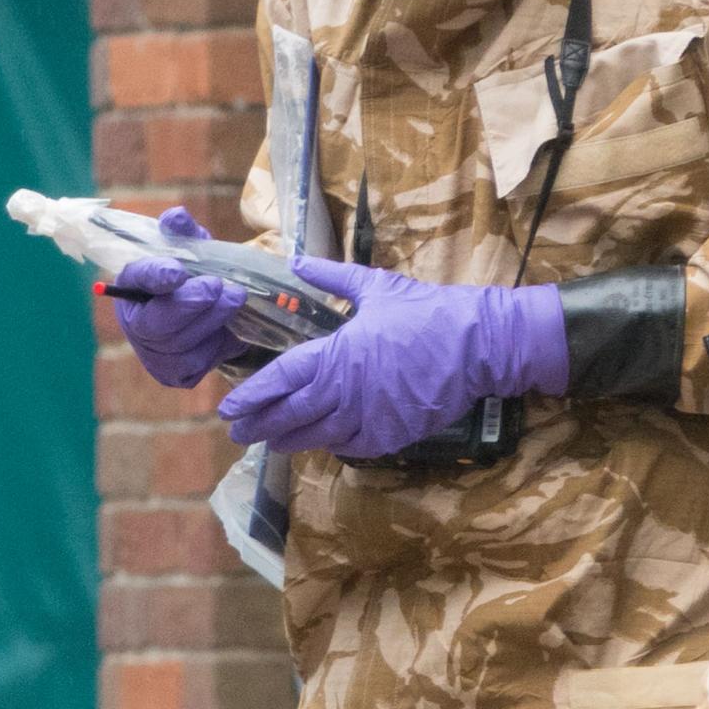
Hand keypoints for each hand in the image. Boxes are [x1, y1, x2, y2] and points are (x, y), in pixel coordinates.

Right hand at [116, 206, 248, 387]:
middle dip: (190, 304)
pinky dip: (220, 343)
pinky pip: (201, 362)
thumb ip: (184, 233)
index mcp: (132, 286)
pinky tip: (233, 326)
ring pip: (182, 345)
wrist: (213, 317)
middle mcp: (135, 325)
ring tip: (236, 299)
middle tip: (219, 287)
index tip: (177, 272)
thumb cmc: (197, 278)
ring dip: (213, 320)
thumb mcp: (194, 251)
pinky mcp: (177, 375)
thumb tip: (176, 218)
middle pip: (157, 323)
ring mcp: (154, 355)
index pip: (137, 279)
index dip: (155, 276)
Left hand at [219, 256, 566, 457]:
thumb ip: (330, 276)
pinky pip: (350, 447)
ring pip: (316, 436)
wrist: (479, 345)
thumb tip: (295, 261)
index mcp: (337, 354)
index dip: (253, 395)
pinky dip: (329, 445)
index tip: (229, 407)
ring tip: (267, 442)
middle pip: (291, 415)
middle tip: (236, 432)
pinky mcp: (391, 436)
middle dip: (260, 424)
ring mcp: (369, 418)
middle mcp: (346, 392)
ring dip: (288, 440)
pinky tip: (317, 442)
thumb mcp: (374, 285)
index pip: (282, 379)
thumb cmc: (427, 312)